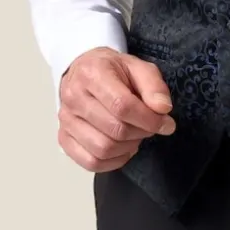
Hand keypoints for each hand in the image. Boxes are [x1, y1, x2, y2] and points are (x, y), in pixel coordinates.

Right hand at [57, 46, 175, 172]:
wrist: (84, 71)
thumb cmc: (112, 70)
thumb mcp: (138, 66)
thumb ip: (153, 85)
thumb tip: (163, 109)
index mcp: (92, 74)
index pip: (122, 105)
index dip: (148, 119)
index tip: (165, 122)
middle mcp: (74, 97)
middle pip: (114, 129)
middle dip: (141, 132)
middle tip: (150, 126)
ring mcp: (66, 120)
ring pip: (102, 149)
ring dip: (128, 147)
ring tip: (136, 135)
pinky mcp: (64, 137)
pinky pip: (90, 162)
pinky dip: (113, 162)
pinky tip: (122, 149)